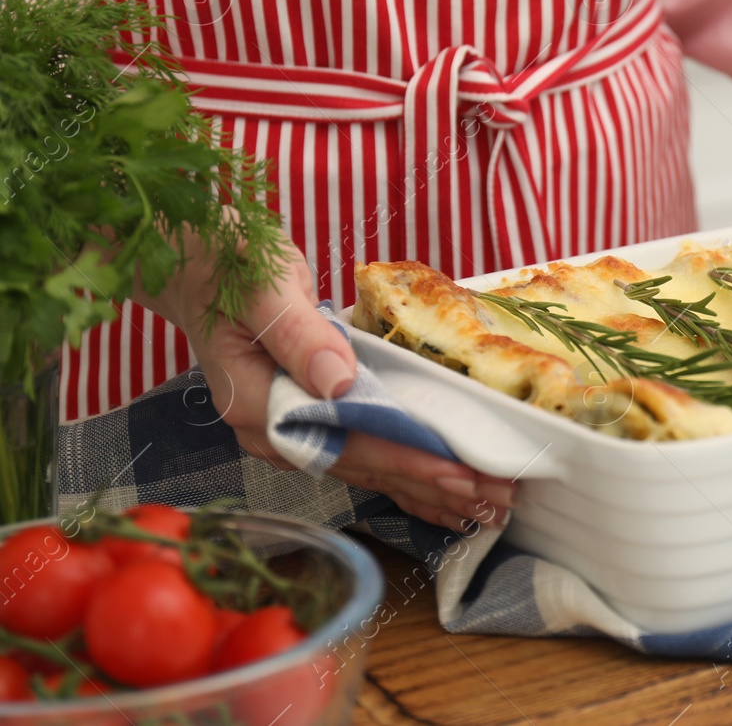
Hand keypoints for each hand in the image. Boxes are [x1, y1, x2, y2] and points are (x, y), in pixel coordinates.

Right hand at [139, 235, 515, 531]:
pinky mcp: (311, 416)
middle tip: (496, 500)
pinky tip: (445, 491)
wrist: (200, 261)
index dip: (406, 459)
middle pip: (365, 468)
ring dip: (428, 487)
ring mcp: (292, 428)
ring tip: (487, 505)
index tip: (458, 472)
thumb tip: (339, 383)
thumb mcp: (266, 290)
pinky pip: (366, 451)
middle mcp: (275, 430)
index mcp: (258, 405)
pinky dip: (408, 470)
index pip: (346, 444)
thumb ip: (300, 336)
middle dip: (433, 485)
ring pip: (370, 469)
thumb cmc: (230, 265)